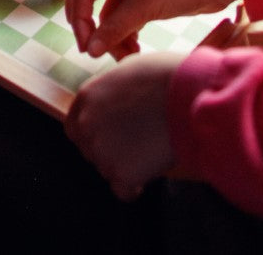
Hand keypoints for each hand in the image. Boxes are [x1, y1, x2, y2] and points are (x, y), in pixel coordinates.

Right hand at [65, 0, 240, 58]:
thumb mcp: (145, 6)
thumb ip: (115, 28)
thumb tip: (90, 50)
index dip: (79, 20)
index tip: (86, 47)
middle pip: (88, 1)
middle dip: (91, 29)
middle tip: (95, 53)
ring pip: (107, 15)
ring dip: (112, 37)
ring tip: (127, 57)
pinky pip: (122, 19)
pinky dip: (125, 35)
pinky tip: (135, 50)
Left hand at [66, 52, 181, 198]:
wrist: (187, 96)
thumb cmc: (164, 78)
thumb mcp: (127, 71)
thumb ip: (111, 92)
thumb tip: (114, 103)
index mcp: (86, 98)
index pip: (74, 127)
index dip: (93, 133)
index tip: (111, 135)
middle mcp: (87, 125)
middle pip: (89, 150)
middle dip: (108, 150)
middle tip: (134, 144)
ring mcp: (102, 151)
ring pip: (106, 169)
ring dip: (123, 165)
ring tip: (148, 150)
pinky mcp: (121, 174)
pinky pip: (123, 190)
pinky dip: (134, 187)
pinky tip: (148, 172)